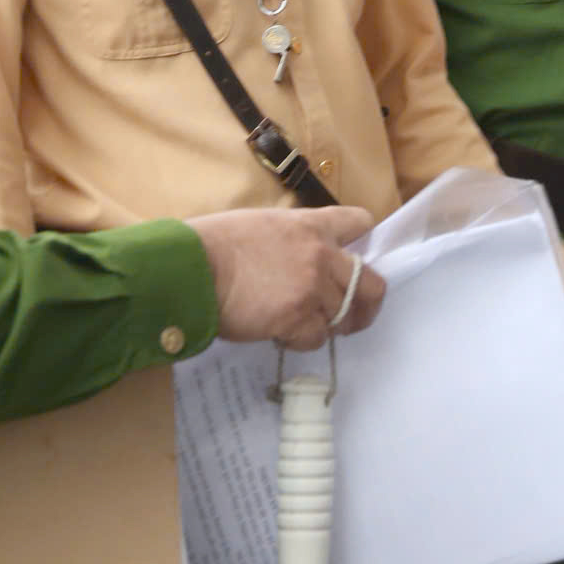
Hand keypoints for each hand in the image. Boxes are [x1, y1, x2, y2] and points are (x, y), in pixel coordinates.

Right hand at [187, 206, 382, 348]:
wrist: (192, 267)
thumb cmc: (215, 243)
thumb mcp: (262, 224)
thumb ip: (292, 239)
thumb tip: (297, 260)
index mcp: (312, 225)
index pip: (360, 222)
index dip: (361, 241)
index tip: (353, 259)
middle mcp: (322, 254)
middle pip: (371, 285)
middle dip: (366, 305)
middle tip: (352, 317)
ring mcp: (312, 287)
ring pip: (343, 317)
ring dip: (326, 325)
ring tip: (302, 327)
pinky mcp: (297, 318)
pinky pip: (317, 338)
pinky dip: (302, 341)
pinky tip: (282, 335)